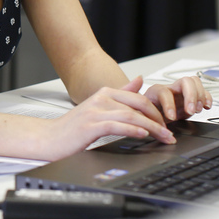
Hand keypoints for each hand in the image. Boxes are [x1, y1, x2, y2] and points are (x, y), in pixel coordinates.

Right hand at [42, 77, 175, 158]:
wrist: (49, 138)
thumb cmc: (72, 128)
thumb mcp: (98, 108)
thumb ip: (121, 94)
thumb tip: (139, 80)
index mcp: (104, 93)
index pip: (138, 98)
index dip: (156, 110)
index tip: (166, 124)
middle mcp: (100, 99)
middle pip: (138, 105)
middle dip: (158, 119)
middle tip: (169, 132)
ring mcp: (95, 111)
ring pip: (131, 116)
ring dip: (152, 127)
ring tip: (163, 137)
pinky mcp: (90, 126)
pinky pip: (117, 125)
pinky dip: (133, 129)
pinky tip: (142, 134)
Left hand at [141, 74, 212, 120]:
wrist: (151, 116)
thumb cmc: (145, 114)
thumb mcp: (141, 116)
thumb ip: (143, 117)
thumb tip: (147, 123)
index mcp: (155, 91)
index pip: (164, 92)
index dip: (169, 104)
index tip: (172, 117)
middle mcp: (170, 88)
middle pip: (185, 81)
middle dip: (190, 96)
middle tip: (191, 111)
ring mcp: (181, 91)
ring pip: (194, 82)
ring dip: (199, 96)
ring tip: (198, 109)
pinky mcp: (190, 97)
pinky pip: (202, 91)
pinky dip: (207, 98)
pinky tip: (206, 106)